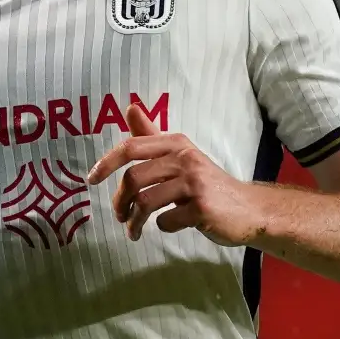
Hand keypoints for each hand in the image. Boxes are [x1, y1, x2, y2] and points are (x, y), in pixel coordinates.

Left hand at [86, 104, 265, 246]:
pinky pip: (166, 220)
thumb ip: (152, 136)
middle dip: (119, 201)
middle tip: (119, 216)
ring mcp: (194, 183)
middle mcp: (184, 158)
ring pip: (146, 201)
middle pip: (134, 178)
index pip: (131, 147)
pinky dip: (162, 227)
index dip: (106, 163)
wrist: (249, 209)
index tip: (90, 179)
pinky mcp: (202, 208)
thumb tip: (130, 107)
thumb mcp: (180, 155)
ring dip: (134, 221)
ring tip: (133, 231)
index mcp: (175, 143)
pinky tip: (170, 226)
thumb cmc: (207, 183)